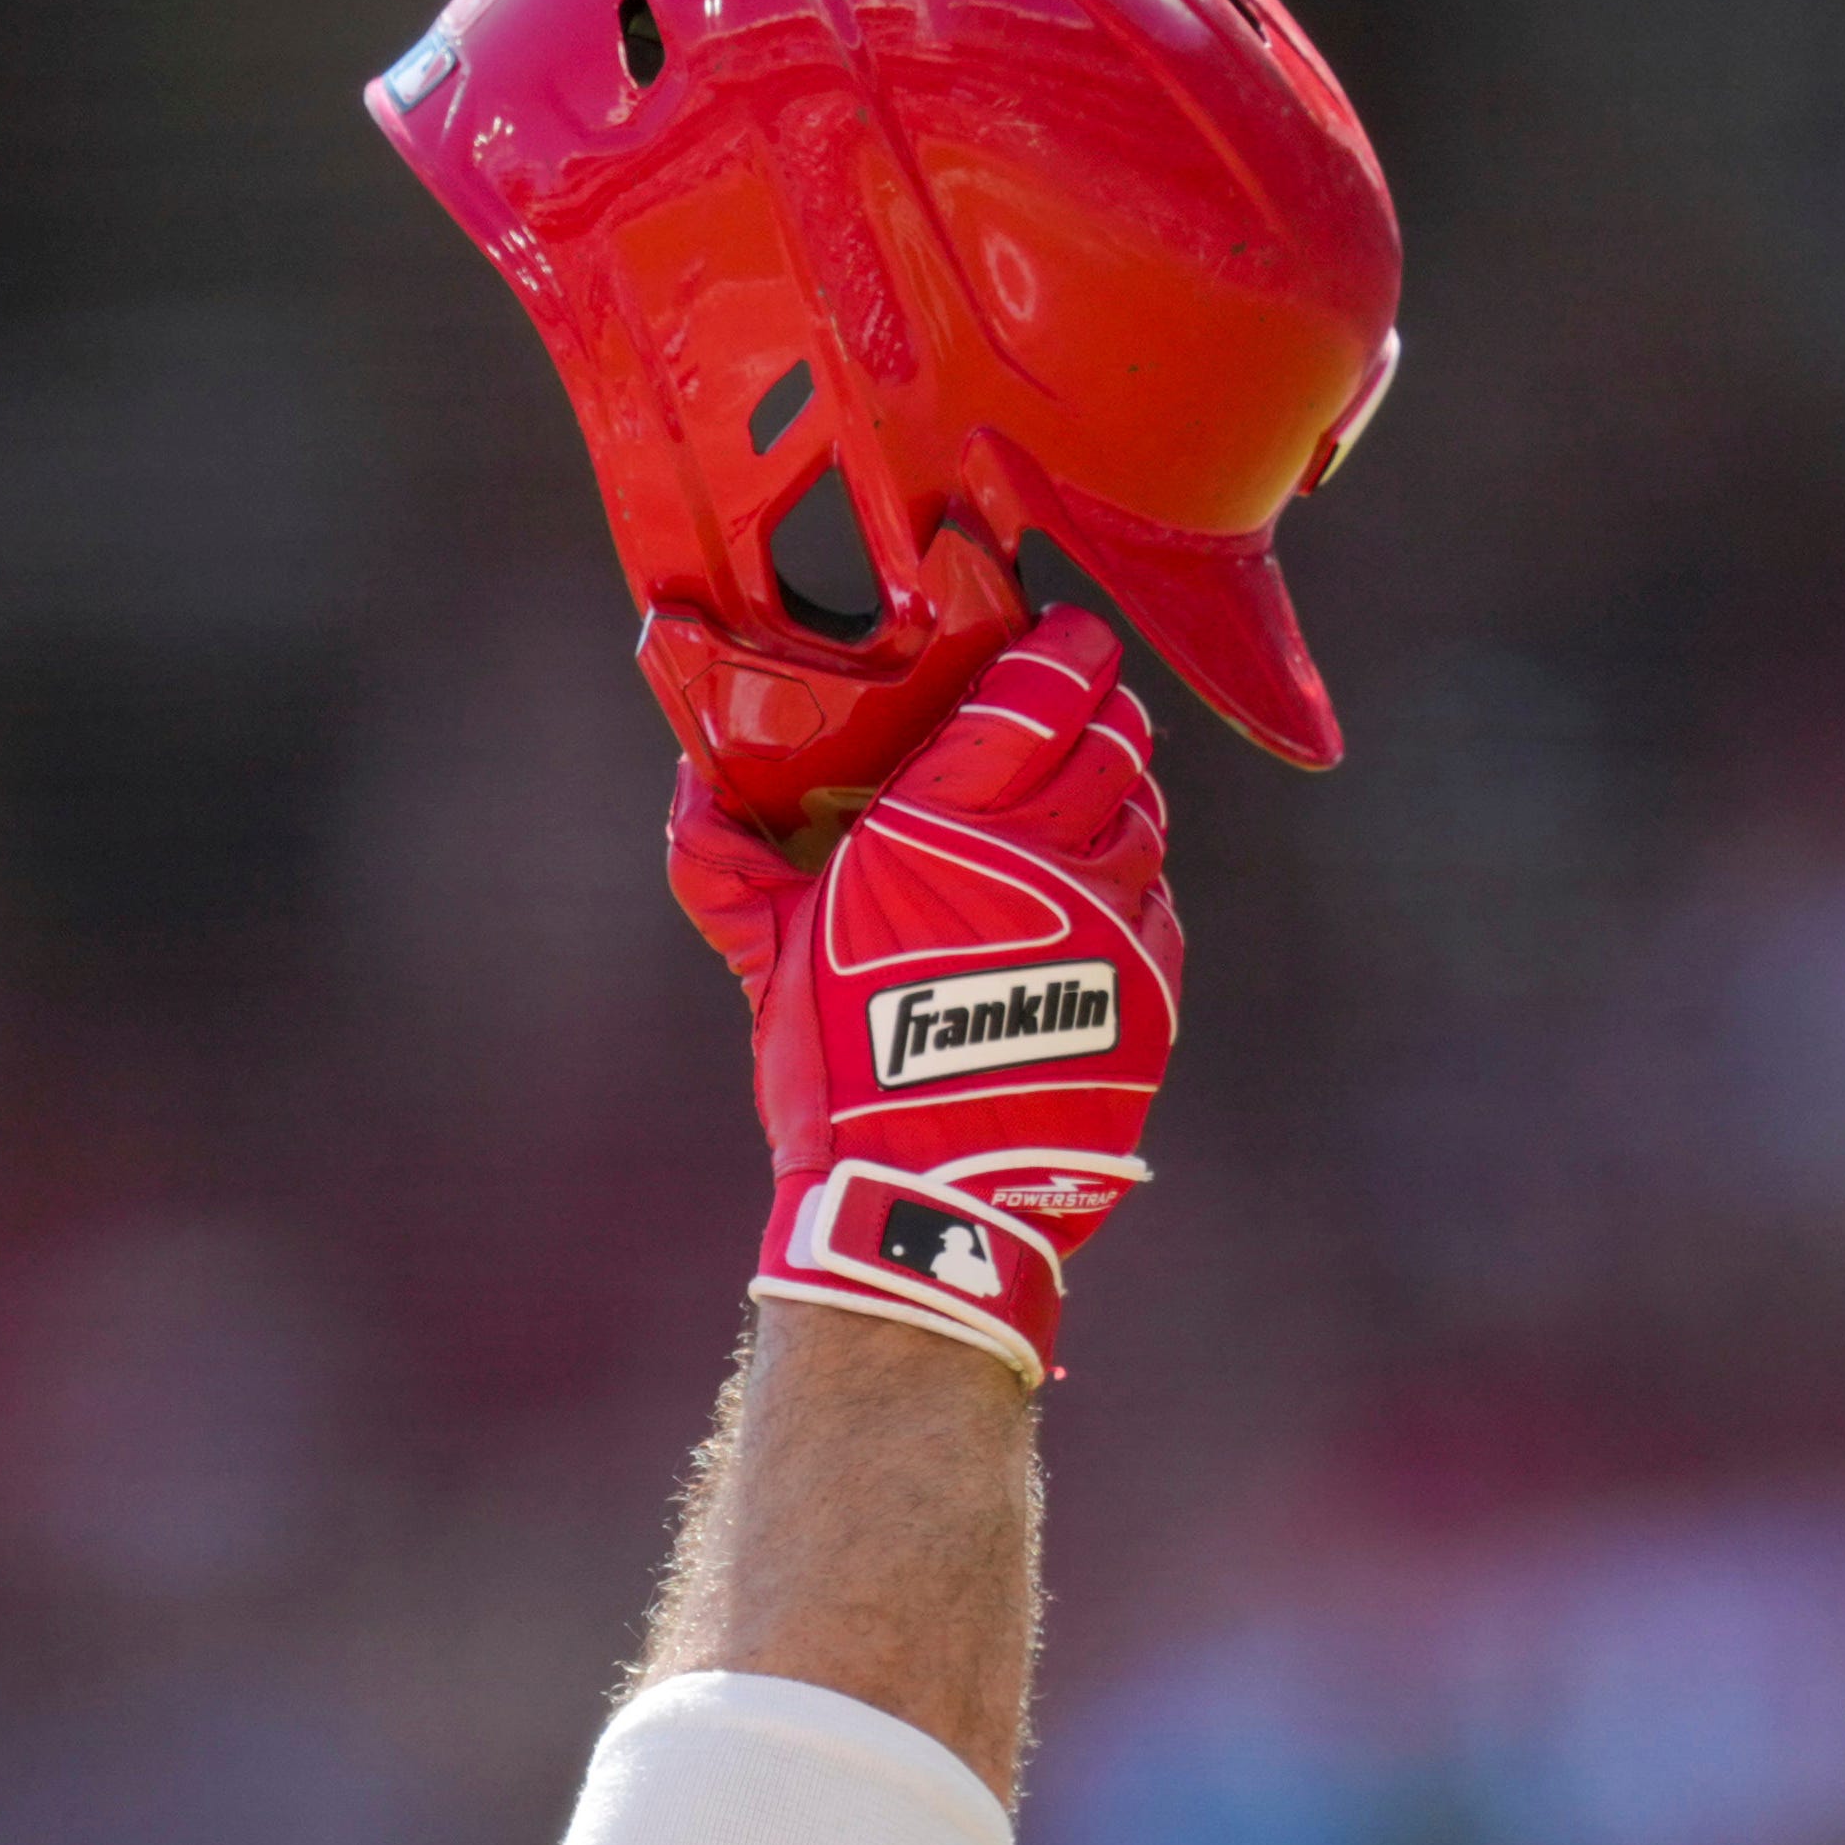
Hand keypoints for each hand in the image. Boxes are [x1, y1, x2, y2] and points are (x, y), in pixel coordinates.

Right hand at [664, 611, 1180, 1383]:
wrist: (928, 1203)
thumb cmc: (837, 1075)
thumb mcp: (771, 960)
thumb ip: (729, 865)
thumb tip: (686, 792)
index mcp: (946, 820)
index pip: (1042, 686)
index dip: (1060, 650)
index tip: (1058, 640)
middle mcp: (1043, 850)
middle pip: (1113, 730)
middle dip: (1096, 708)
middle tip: (1069, 711)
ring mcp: (1113, 915)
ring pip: (1144, 808)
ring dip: (1116, 793)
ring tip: (1077, 806)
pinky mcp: (1152, 980)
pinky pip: (1158, 896)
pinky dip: (1130, 884)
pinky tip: (1091, 901)